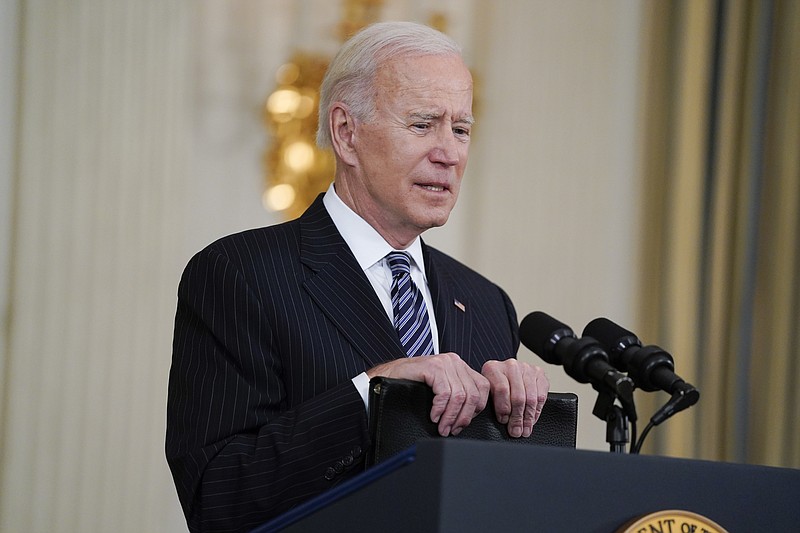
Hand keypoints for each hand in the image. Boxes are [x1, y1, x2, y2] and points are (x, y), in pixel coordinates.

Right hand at [367, 353, 489, 436]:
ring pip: (460, 396)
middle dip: (463, 418)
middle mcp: (454, 361)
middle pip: (474, 394)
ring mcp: (444, 362)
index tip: (462, 424)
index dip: (475, 410)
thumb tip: (471, 415)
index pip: (483, 388)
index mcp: (460, 366)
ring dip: (451, 416)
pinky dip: (440, 409)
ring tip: (442, 427)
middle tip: (451, 430)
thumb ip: (457, 395)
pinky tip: (433, 415)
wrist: (385, 378)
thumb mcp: (440, 390)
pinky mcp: (433, 366)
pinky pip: (445, 393)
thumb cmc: (411, 386)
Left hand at [481, 359, 548, 437]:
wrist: (504, 373)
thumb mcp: (486, 392)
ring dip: (528, 418)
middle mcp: (510, 365)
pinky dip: (537, 411)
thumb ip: (490, 402)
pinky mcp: (539, 373)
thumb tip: (502, 422)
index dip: (503, 408)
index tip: (504, 421)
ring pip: (531, 398)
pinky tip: (532, 419)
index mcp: (493, 368)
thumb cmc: (493, 386)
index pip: (502, 389)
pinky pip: (541, 396)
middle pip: (518, 396)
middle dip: (517, 418)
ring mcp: (526, 368)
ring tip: (525, 429)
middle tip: (516, 431)